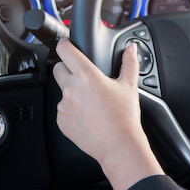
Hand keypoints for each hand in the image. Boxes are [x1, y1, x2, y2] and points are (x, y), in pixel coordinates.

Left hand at [53, 39, 163, 189]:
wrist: (118, 145)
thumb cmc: (124, 117)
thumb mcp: (129, 86)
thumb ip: (129, 63)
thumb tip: (131, 49)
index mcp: (87, 76)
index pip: (65, 51)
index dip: (64, 44)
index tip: (67, 45)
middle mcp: (72, 89)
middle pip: (58, 68)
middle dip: (68, 68)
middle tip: (83, 76)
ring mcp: (64, 106)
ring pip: (61, 90)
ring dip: (71, 91)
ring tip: (90, 101)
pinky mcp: (61, 121)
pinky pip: (63, 109)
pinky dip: (71, 109)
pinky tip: (87, 114)